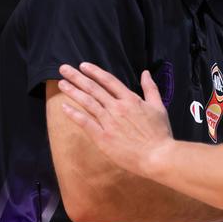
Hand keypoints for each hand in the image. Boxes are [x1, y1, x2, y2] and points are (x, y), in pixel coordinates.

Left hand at [57, 62, 173, 177]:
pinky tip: (64, 107)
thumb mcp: (158, 107)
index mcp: (130, 99)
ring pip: (88, 102)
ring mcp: (109, 122)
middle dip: (78, 77)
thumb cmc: (160, 133)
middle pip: (94, 88)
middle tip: (64, 68)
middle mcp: (117, 107)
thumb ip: (151, 88)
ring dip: (73, 92)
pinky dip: (74, 114)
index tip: (83, 65)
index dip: (95, 72)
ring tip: (62, 83)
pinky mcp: (103, 137)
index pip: (109, 81)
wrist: (157, 156)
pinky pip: (85, 122)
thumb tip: (145, 73)